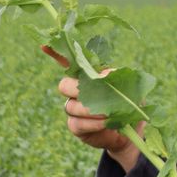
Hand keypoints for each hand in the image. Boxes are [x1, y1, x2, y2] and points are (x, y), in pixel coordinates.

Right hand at [47, 46, 140, 171]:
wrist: (132, 130)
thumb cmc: (131, 104)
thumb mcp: (131, 88)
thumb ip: (117, 78)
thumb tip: (102, 75)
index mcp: (90, 76)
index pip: (69, 63)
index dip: (56, 54)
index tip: (44, 45)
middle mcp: (78, 91)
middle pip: (64, 85)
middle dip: (77, 89)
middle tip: (94, 94)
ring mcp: (75, 109)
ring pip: (70, 105)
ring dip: (89, 109)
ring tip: (108, 113)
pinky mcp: (76, 127)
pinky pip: (76, 123)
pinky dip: (92, 123)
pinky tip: (105, 123)